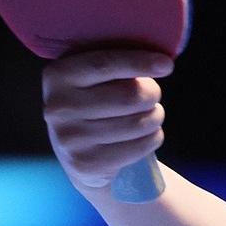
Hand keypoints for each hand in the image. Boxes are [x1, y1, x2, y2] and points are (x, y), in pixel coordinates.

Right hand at [42, 47, 173, 193]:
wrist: (77, 155)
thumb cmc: (94, 104)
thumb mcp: (91, 79)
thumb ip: (113, 65)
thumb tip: (158, 61)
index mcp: (59, 76)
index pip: (104, 64)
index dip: (138, 63)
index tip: (166, 65)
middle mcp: (59, 107)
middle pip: (128, 96)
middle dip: (152, 94)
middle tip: (153, 95)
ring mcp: (71, 139)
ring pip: (138, 123)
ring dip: (155, 117)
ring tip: (151, 115)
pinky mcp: (87, 164)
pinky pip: (139, 147)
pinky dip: (153, 138)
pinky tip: (148, 135)